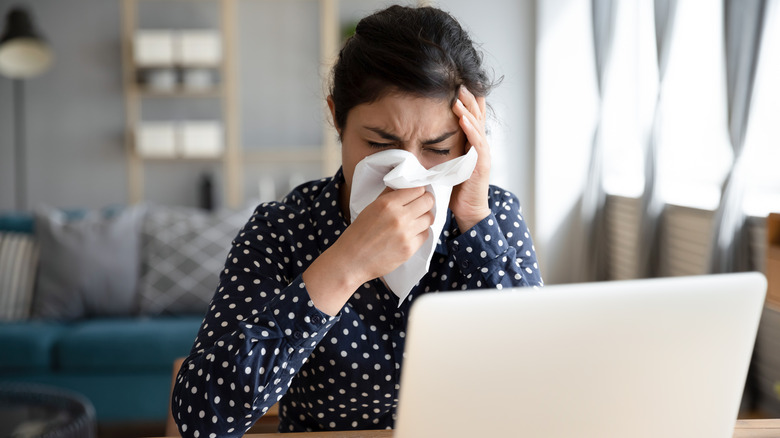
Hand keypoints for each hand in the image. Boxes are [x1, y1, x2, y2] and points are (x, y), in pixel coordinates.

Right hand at [303, 186, 433, 314]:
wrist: (351, 260)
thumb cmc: (359, 233)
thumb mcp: (371, 207)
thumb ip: (389, 195)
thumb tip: (406, 186)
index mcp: (388, 204)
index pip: (417, 189)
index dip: (419, 191)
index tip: (418, 194)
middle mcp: (399, 217)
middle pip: (428, 201)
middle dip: (426, 202)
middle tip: (421, 206)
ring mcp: (406, 234)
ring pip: (429, 218)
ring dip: (424, 218)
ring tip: (415, 220)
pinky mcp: (409, 249)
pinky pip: (425, 235)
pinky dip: (420, 233)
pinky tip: (410, 234)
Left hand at [450, 86, 490, 231]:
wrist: (468, 211)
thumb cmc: (459, 189)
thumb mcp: (451, 163)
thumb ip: (447, 149)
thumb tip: (429, 137)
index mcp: (473, 145)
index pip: (472, 118)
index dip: (468, 102)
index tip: (459, 85)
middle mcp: (481, 146)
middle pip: (477, 117)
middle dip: (469, 99)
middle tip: (460, 83)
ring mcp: (483, 154)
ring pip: (477, 126)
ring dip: (468, 110)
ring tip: (458, 97)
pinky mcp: (481, 164)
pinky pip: (477, 142)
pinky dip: (470, 129)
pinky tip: (463, 119)